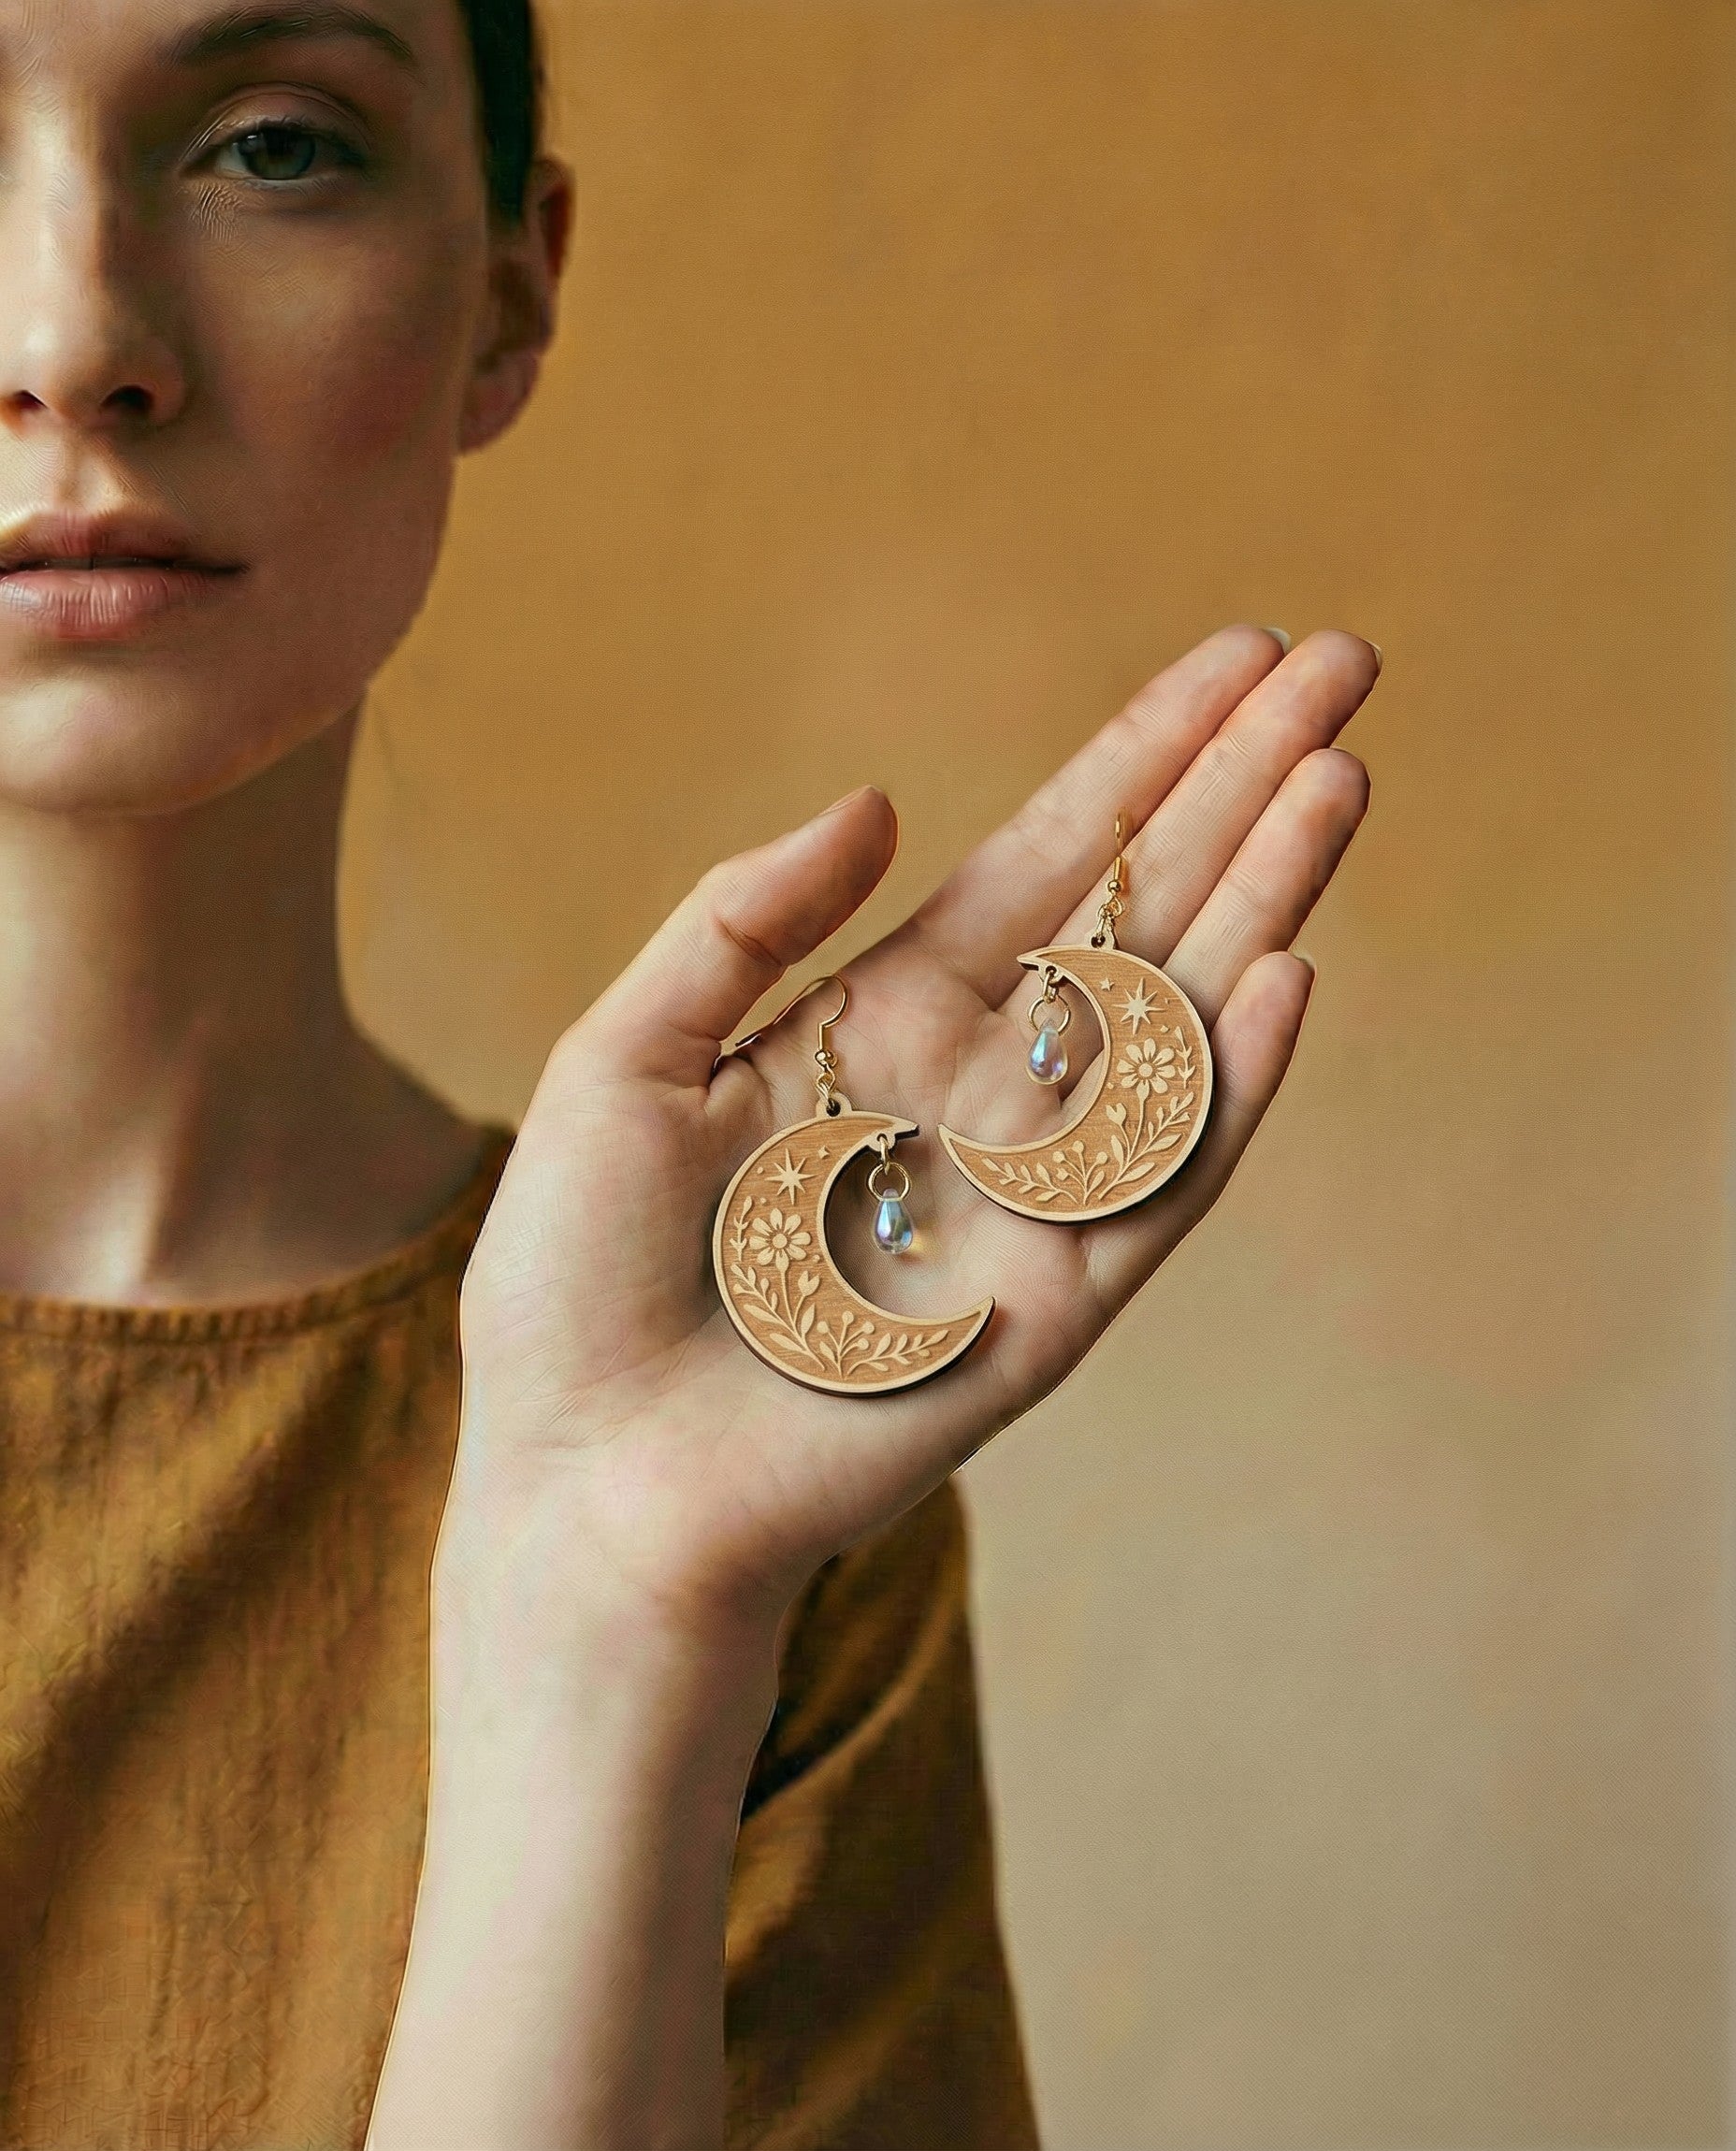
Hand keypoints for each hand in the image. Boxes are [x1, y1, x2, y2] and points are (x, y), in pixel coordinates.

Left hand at [448, 626, 1374, 1642]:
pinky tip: (1286, 973)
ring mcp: (1031, 1193)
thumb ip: (744, 924)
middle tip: (1345, 666)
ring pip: (1176, 1023)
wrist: (582, 1476)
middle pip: (1142, 910)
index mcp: (888, 1019)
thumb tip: (876, 800)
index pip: (1050, 859)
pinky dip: (1223, 1086)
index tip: (1238, 659)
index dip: (1144, 758)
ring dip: (1261, 900)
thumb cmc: (579, 1275)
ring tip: (1341, 774)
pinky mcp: (1054, 1302)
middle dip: (1242, 791)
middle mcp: (984, 1090)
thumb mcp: (627, 1056)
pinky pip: (1158, 1179)